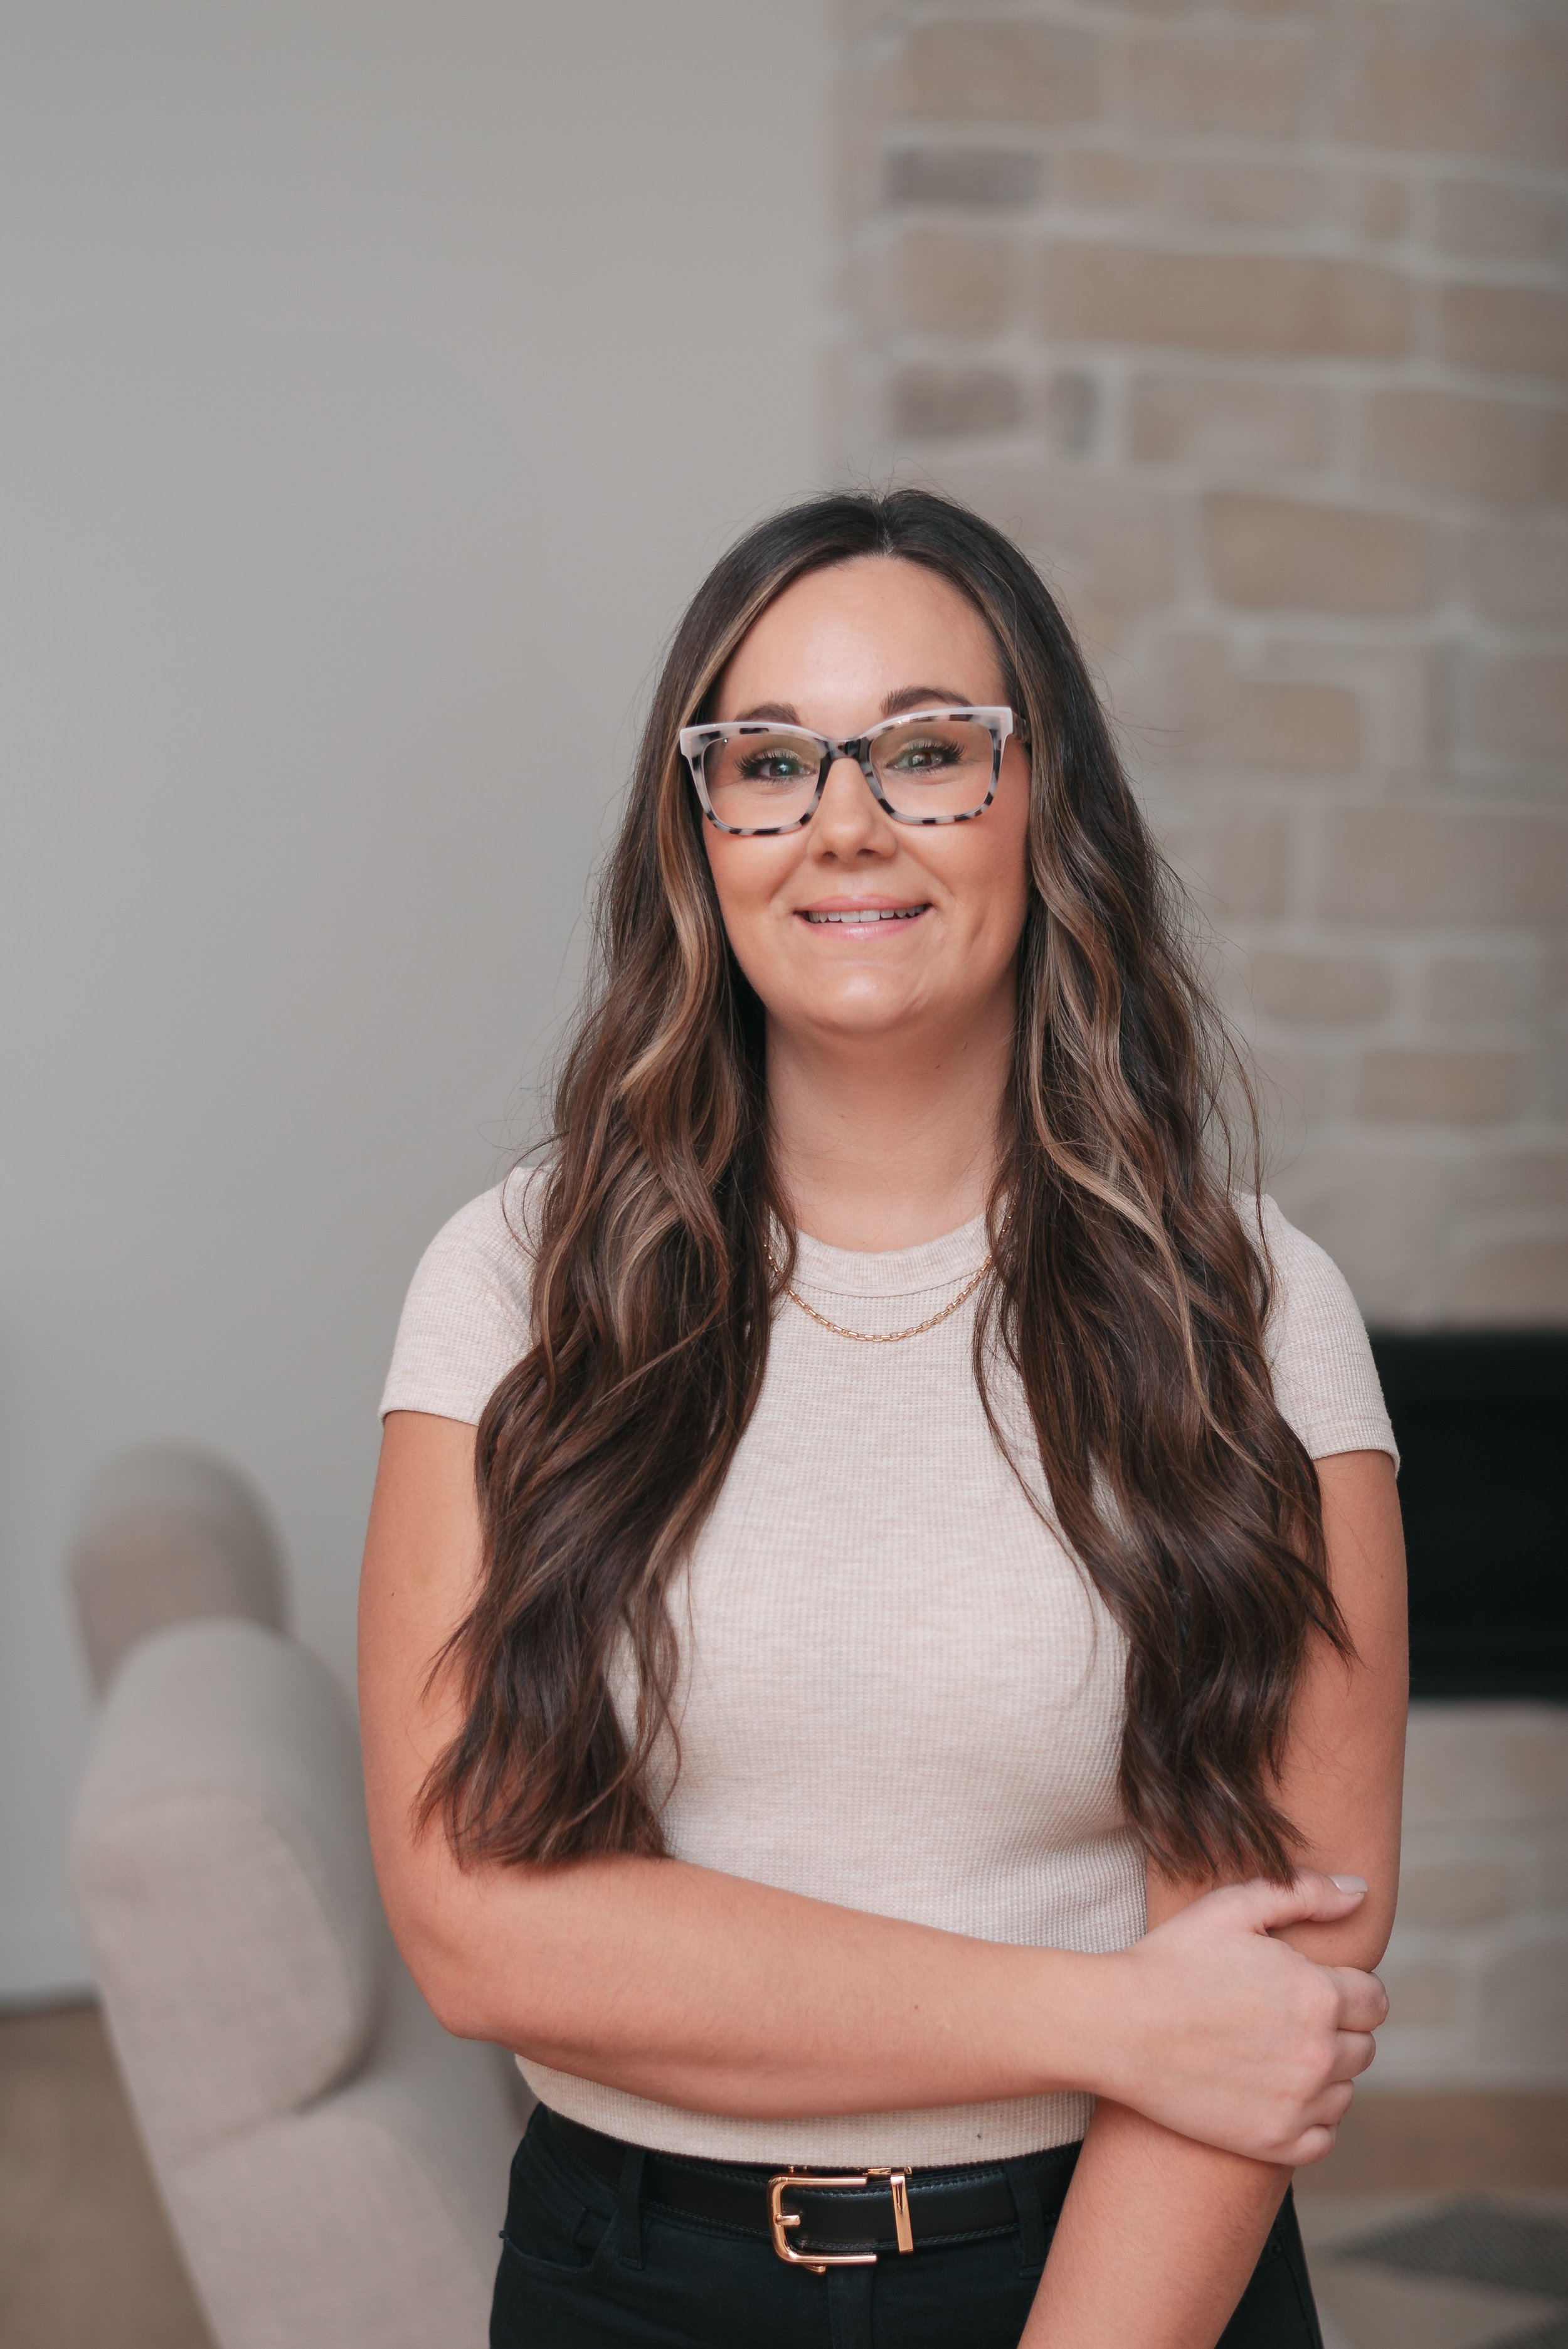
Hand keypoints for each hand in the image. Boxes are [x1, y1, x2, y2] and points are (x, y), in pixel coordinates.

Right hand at [1096, 1872, 1386, 2165]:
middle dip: (1336, 2029)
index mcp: (1318, 1994)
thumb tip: (1360, 1892)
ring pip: (1345, 2091)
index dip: (1346, 1989)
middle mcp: (1319, 2053)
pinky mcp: (1275, 2142)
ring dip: (1324, 2074)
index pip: (1374, 1999)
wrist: (1117, 2027)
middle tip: (1285, 2018)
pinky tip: (1276, 2094)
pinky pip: (1324, 2138)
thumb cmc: (1171, 1961)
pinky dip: (1310, 2120)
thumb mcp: (1232, 1907)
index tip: (1312, 1987)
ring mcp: (1299, 2104)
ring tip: (1274, 2053)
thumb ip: (1304, 1893)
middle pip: (1364, 2046)